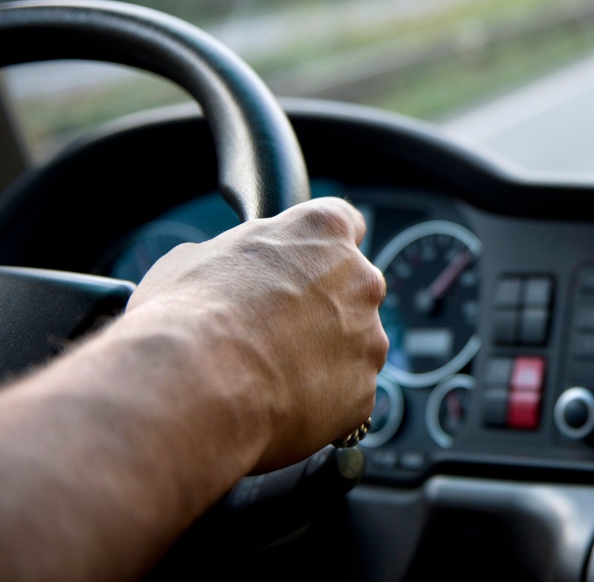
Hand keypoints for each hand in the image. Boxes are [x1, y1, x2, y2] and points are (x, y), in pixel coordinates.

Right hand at [120, 197, 388, 471]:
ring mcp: (368, 340)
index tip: (305, 264)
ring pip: (352, 347)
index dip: (320, 248)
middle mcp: (360, 281)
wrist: (196, 386)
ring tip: (267, 375)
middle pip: (352, 290)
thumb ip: (235, 257)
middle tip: (273, 331)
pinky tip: (277, 405)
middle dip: (322, 308)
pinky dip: (319, 402)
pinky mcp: (363, 393)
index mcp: (323, 232)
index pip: (345, 223)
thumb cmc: (189, 315)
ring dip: (322, 357)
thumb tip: (226, 270)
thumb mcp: (194, 259)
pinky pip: (345, 395)